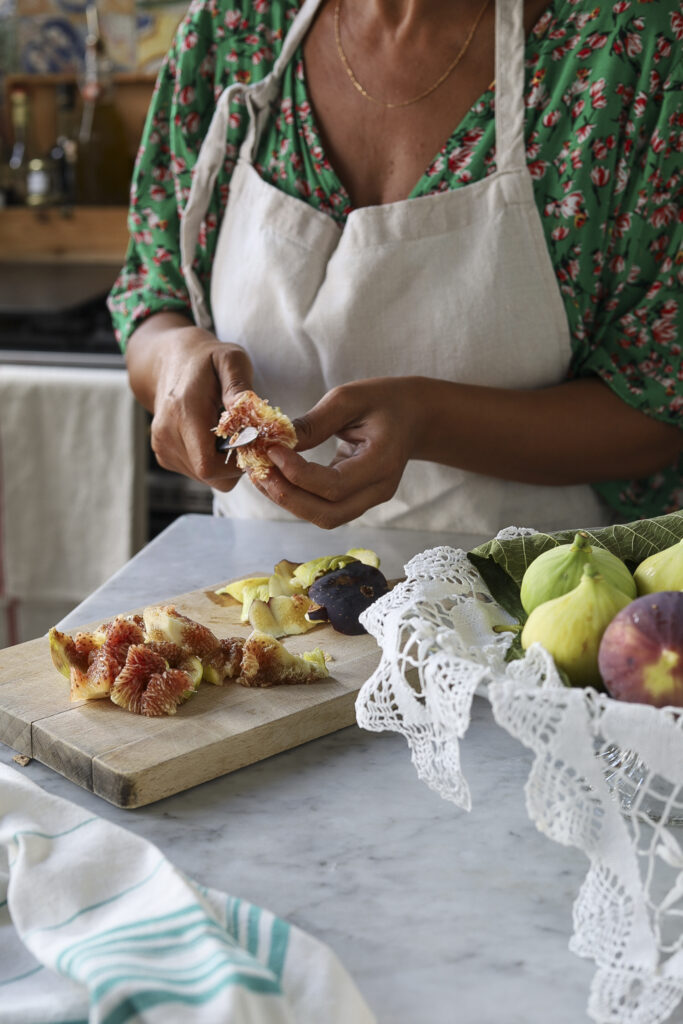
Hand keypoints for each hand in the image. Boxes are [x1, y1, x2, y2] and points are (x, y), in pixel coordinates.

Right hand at [143, 323, 253, 491]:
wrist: (169, 360)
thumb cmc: (206, 359)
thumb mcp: (230, 359)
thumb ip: (239, 386)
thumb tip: (250, 411)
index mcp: (183, 414)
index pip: (209, 465)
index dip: (235, 464)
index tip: (251, 444)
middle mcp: (166, 435)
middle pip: (210, 476)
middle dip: (234, 464)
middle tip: (245, 439)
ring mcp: (162, 448)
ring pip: (204, 478)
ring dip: (223, 463)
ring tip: (227, 434)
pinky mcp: (163, 455)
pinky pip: (196, 473)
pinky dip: (211, 462)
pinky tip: (213, 438)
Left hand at [252, 378, 424, 527]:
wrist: (415, 416)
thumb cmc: (384, 400)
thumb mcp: (350, 398)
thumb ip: (315, 422)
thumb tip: (277, 442)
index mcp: (382, 463)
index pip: (334, 485)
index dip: (297, 474)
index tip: (271, 449)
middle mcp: (378, 490)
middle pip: (327, 514)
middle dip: (286, 496)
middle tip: (258, 469)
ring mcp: (368, 499)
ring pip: (323, 517)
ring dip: (287, 500)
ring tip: (260, 472)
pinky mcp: (356, 499)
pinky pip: (323, 508)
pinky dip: (296, 496)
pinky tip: (275, 475)